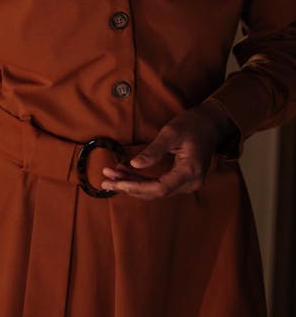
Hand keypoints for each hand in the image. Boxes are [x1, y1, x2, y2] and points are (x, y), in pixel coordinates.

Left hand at [100, 101, 236, 200]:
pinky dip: (141, 180)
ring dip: (132, 183)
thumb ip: (154, 150)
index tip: (117, 181)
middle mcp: (190, 182)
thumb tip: (135, 164)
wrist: (210, 124)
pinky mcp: (182, 180)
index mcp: (189, 171)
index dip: (136, 187)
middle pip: (155, 192)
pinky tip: (125, 172)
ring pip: (155, 190)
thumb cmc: (193, 125)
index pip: (160, 188)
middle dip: (129, 186)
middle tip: (106, 179)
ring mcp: (187, 183)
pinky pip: (159, 185)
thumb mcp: (171, 133)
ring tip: (111, 174)